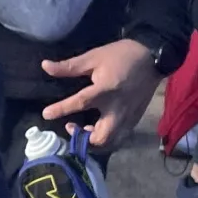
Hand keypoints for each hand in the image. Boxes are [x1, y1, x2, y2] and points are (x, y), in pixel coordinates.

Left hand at [39, 36, 160, 146]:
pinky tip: (99, 128)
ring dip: (95, 141)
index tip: (46, 114)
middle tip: (71, 127)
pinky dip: (107, 138)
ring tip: (85, 130)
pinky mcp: (135, 119)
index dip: (61, 110)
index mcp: (105, 90)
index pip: (80, 104)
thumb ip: (69, 66)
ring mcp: (128, 117)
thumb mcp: (94, 57)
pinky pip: (120, 137)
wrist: (152, 57)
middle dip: (83, 139)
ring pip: (112, 142)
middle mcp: (117, 109)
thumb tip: (45, 66)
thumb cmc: (121, 55)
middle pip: (101, 138)